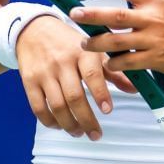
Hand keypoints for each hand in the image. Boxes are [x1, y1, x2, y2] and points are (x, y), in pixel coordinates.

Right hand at [12, 11, 135, 138]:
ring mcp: (44, 72)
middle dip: (86, 120)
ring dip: (69, 124)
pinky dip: (49, 121)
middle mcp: (62, 62)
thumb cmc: (69, 42)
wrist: (35, 29)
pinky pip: (38, 106)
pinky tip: (59, 125)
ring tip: (79, 132)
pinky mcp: (29, 80)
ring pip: (57, 105)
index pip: (92, 74)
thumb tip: (134, 89)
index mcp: (82, 52)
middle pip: (74, 96)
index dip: (100, 94)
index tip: (108, 110)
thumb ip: (113, 71)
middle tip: (95, 134)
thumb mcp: (93, 50)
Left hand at [70, 0, 163, 78]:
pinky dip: (115, 63)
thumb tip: (116, 3)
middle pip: (116, 15)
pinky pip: (128, 62)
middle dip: (92, 15)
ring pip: (117, 41)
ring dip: (97, 43)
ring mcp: (154, 39)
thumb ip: (142, 4)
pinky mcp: (155, 58)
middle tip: (75, 14)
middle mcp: (153, 18)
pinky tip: (109, 63)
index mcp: (155, 1)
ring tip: (85, 44)